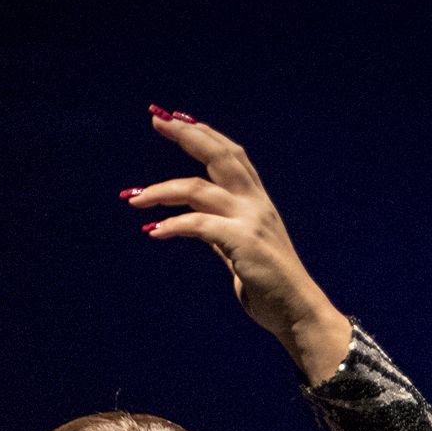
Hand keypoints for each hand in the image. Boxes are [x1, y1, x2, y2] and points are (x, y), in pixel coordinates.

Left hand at [125, 107, 352, 383]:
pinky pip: (199, 225)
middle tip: (155, 119)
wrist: (297, 311)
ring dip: (161, 191)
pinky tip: (153, 232)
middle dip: (186, 134)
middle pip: (219, 154)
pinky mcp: (242, 243)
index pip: (230, 153)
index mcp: (256, 201)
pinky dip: (173, 226)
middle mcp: (255, 203)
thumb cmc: (269, 285)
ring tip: (134, 199)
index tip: (175, 119)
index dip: (203, 133)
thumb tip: (194, 220)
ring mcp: (250, 220)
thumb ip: (220, 230)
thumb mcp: (240, 249)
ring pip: (198, 189)